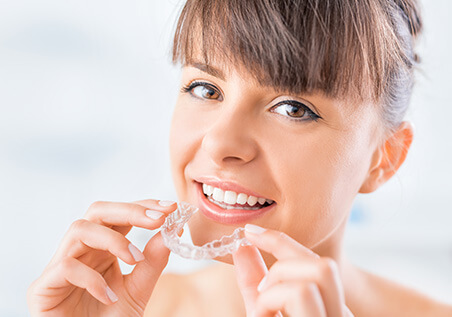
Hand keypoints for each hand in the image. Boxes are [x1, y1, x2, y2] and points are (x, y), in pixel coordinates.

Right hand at [27, 199, 175, 316]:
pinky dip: (92, 278)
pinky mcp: (43, 287)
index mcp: (102, 249)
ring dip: (113, 240)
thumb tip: (171, 231)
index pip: (120, 216)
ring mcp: (59, 267)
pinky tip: (109, 296)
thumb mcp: (137, 291)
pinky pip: (66, 267)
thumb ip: (152, 263)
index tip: (170, 207)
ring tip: (135, 259)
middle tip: (159, 219)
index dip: (143, 207)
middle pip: (98, 212)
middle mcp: (81, 251)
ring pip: (79, 229)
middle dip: (130, 211)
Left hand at [233, 224, 353, 316]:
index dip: (280, 240)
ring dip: (280, 278)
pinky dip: (270, 299)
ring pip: (321, 269)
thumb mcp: (261, 311)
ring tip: (262, 306)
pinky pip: (302, 292)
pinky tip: (262, 316)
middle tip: (258, 276)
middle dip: (284, 252)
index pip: (315, 261)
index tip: (250, 231)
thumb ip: (254, 284)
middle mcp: (339, 314)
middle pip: (324, 261)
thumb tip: (242, 247)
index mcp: (326, 306)